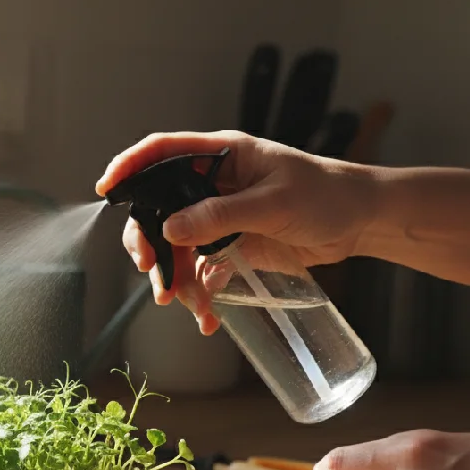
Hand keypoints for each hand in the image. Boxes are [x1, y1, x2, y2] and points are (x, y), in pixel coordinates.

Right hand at [95, 130, 379, 333]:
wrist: (361, 223)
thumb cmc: (326, 195)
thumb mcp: (273, 203)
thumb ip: (220, 215)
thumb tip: (171, 228)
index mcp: (220, 155)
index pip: (161, 152)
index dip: (129, 166)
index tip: (107, 189)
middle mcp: (212, 184)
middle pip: (158, 208)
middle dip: (150, 242)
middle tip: (151, 270)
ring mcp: (219, 216)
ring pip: (176, 245)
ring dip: (175, 277)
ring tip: (186, 305)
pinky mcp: (229, 244)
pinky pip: (200, 269)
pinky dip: (199, 294)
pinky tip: (208, 316)